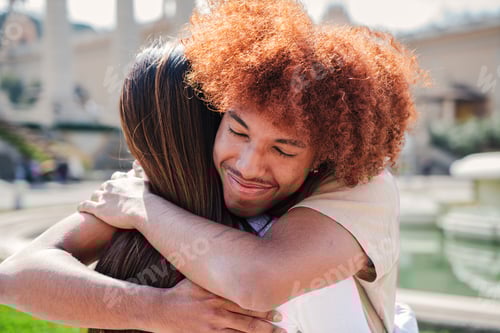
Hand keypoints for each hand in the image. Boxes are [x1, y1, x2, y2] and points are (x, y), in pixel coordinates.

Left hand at [78, 167, 154, 229]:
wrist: (143, 210)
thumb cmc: (147, 198)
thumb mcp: (145, 180)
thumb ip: (140, 171)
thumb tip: (135, 161)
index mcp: (122, 180)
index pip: (115, 178)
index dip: (115, 184)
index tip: (116, 189)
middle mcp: (111, 186)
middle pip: (103, 187)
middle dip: (104, 192)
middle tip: (107, 200)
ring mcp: (104, 197)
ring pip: (94, 195)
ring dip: (94, 199)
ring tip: (94, 205)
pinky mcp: (98, 209)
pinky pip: (85, 205)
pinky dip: (82, 207)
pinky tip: (81, 209)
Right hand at [148, 279, 285, 332]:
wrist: (159, 310)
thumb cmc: (179, 293)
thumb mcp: (197, 280)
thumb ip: (215, 278)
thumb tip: (232, 266)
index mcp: (217, 294)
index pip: (245, 301)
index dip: (263, 306)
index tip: (277, 308)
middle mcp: (217, 310)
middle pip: (247, 318)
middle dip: (267, 323)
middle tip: (282, 326)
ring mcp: (212, 326)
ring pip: (241, 332)